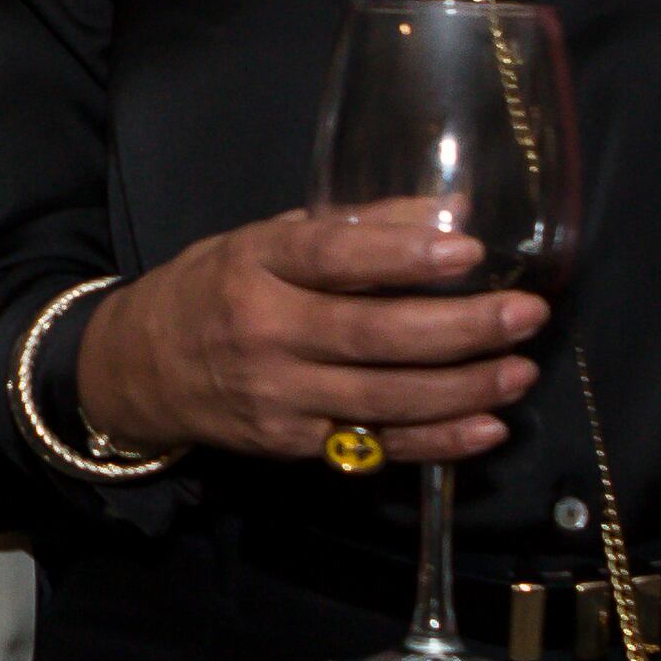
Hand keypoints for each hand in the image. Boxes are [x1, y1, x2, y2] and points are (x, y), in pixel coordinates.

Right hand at [72, 210, 546, 465]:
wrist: (135, 371)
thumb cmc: (212, 290)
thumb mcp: (263, 240)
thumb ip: (353, 228)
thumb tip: (450, 213)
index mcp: (257, 265)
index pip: (333, 258)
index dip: (402, 255)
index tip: (469, 249)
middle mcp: (266, 333)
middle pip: (372, 336)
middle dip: (459, 328)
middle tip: (525, 314)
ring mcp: (279, 396)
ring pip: (384, 398)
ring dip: (463, 389)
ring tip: (521, 370)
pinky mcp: (291, 445)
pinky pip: (374, 447)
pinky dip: (435, 443)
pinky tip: (486, 429)